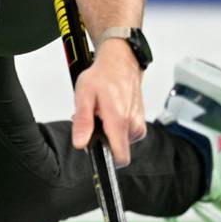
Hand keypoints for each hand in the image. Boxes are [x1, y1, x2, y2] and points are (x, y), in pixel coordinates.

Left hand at [70, 39, 146, 166]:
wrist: (120, 62)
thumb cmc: (103, 76)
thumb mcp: (84, 96)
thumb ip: (83, 122)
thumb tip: (81, 143)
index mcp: (119, 121)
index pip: (120, 158)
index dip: (106, 159)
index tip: (95, 150)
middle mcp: (133, 125)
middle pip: (117, 150)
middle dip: (102, 140)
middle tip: (93, 120)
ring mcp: (138, 123)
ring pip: (121, 141)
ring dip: (108, 132)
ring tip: (100, 112)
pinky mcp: (139, 121)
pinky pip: (126, 133)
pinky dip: (115, 126)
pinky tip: (108, 112)